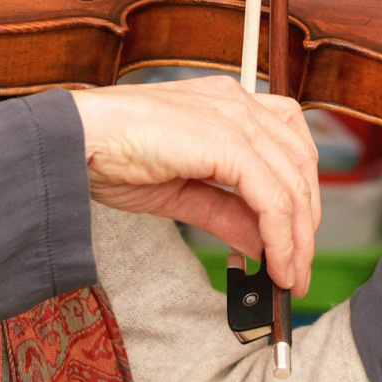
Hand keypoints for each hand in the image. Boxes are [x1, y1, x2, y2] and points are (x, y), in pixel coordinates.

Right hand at [66, 77, 320, 293]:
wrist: (75, 140)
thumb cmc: (113, 156)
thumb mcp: (182, 192)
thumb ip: (226, 213)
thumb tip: (261, 244)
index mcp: (228, 104)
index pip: (289, 145)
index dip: (300, 194)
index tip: (294, 239)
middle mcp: (239, 103)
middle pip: (301, 165)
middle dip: (306, 224)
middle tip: (297, 270)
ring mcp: (236, 117)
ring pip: (293, 183)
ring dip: (297, 239)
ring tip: (288, 278)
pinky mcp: (228, 141)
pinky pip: (271, 196)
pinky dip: (280, 237)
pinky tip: (274, 264)